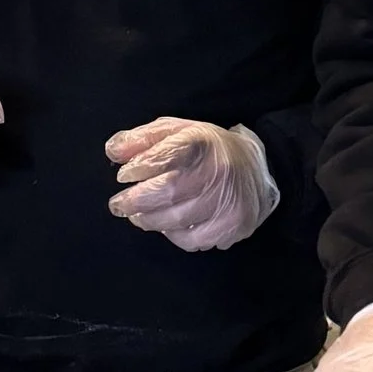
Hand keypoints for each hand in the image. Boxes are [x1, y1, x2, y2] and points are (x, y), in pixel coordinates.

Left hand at [104, 118, 278, 253]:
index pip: (165, 154)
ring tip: (138, 216)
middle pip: (168, 192)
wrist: (259, 167)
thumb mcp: (177, 131)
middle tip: (119, 205)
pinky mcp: (234, 226)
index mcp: (202, 143)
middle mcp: (218, 172)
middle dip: (136, 201)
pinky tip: (168, 225)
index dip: (139, 167)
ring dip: (149, 220)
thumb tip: (113, 151)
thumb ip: (143, 138)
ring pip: (176, 220)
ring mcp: (228, 202)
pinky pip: (191, 240)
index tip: (124, 176)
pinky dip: (173, 235)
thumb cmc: (209, 149)